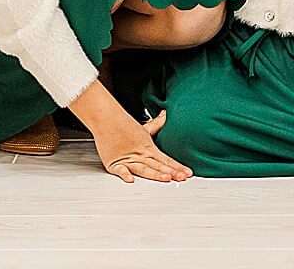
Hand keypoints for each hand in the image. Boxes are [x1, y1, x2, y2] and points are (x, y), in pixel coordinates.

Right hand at [76, 85, 190, 182]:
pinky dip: (125, 174)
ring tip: (165, 178)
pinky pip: (120, 170)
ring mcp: (128, 159)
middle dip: (171, 172)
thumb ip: (157, 124)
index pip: (166, 159)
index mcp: (148, 148)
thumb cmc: (123, 124)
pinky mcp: (114, 163)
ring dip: (155, 174)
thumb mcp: (144, 127)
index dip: (178, 166)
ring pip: (144, 168)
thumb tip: (165, 114)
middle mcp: (140, 155)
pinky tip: (131, 179)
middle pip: (158, 166)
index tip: (188, 173)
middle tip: (182, 177)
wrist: (106, 119)